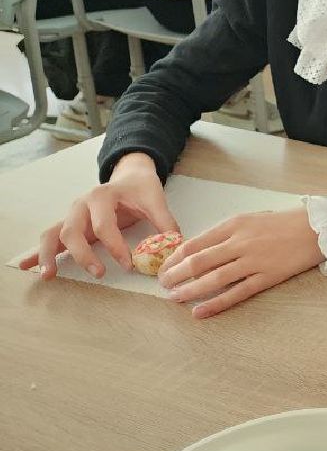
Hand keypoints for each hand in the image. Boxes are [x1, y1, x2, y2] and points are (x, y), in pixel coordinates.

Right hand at [20, 152, 175, 279]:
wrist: (130, 175)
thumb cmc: (141, 189)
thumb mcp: (156, 199)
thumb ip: (165, 222)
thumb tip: (175, 246)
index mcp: (102, 195)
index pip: (105, 225)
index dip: (116, 247)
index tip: (129, 264)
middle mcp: (81, 204)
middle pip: (73, 231)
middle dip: (83, 255)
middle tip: (98, 274)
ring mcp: (72, 214)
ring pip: (53, 234)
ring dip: (48, 255)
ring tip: (48, 276)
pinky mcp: (69, 224)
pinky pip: (50, 238)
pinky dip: (38, 252)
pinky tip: (27, 266)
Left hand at [158, 207, 323, 318]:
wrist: (318, 229)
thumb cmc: (284, 223)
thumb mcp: (252, 219)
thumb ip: (227, 233)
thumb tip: (200, 250)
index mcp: (235, 224)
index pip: (195, 242)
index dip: (174, 257)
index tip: (164, 266)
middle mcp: (241, 242)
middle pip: (198, 261)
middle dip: (175, 275)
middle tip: (162, 285)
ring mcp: (254, 261)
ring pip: (213, 279)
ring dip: (189, 290)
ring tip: (173, 298)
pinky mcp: (267, 277)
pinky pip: (236, 293)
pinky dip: (215, 304)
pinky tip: (200, 312)